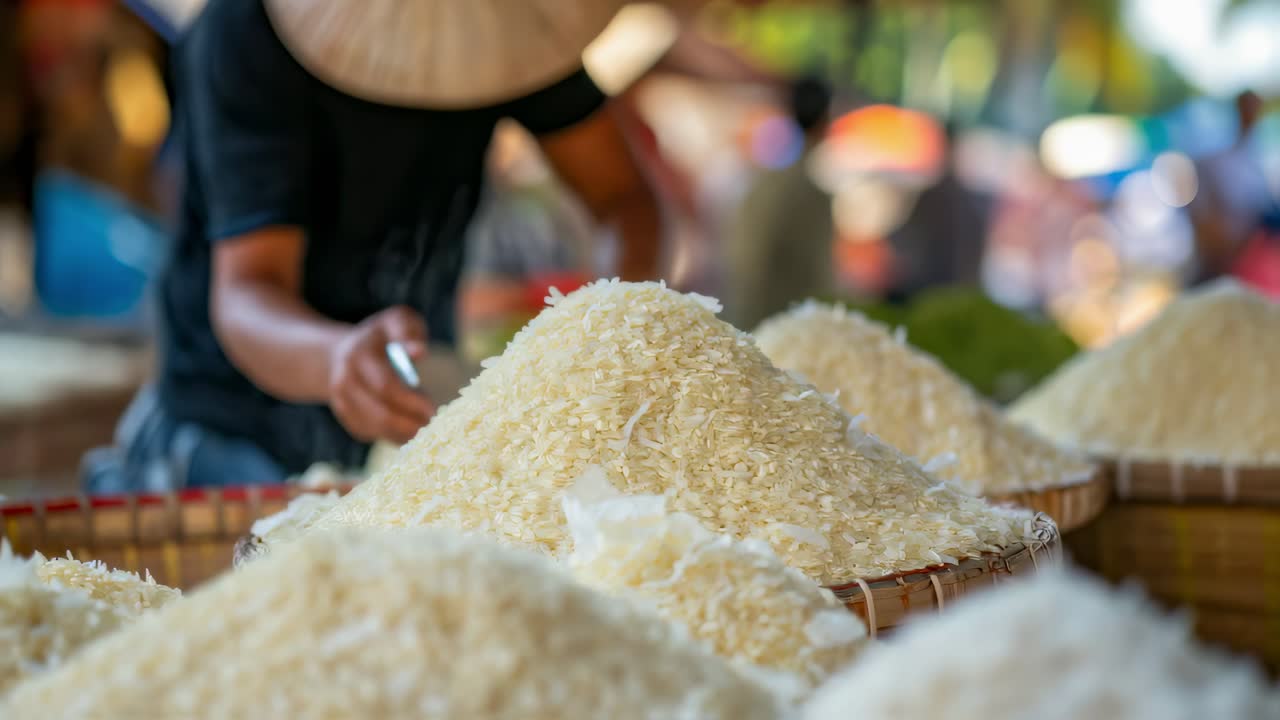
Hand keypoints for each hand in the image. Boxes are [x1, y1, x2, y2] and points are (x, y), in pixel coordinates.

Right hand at [327, 306, 435, 443]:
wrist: (343, 354)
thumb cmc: (381, 337)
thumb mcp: (395, 321)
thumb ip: (408, 331)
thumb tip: (419, 351)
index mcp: (358, 356)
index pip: (384, 386)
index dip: (410, 401)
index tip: (433, 409)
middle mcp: (344, 382)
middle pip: (380, 414)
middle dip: (410, 424)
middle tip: (435, 426)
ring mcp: (342, 403)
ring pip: (376, 429)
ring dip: (404, 434)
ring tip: (428, 430)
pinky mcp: (348, 419)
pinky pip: (373, 434)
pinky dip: (395, 436)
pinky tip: (412, 431)